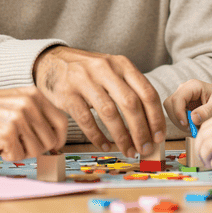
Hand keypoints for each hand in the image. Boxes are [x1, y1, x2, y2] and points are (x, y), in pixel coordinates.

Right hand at [0, 86, 66, 160]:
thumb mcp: (18, 101)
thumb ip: (38, 114)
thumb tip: (57, 138)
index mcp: (35, 95)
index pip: (62, 122)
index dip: (60, 138)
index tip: (54, 145)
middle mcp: (29, 105)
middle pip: (50, 141)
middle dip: (37, 149)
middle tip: (22, 145)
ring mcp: (18, 118)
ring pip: (36, 151)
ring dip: (23, 153)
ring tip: (10, 143)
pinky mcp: (7, 133)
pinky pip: (18, 156)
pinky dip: (9, 156)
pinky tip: (0, 146)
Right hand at [33, 46, 164, 158]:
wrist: (52, 61)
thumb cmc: (88, 71)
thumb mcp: (112, 70)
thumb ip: (130, 89)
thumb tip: (150, 124)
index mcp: (122, 64)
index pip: (147, 92)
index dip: (156, 117)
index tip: (159, 136)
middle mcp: (105, 69)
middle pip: (130, 103)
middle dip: (141, 130)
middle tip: (145, 149)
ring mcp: (84, 80)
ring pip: (109, 113)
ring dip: (122, 137)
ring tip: (128, 151)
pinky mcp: (67, 94)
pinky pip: (86, 120)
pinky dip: (98, 136)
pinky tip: (105, 146)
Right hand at [165, 79, 211, 131]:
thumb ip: (207, 111)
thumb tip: (193, 118)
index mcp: (193, 86)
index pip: (177, 99)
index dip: (178, 113)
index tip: (187, 125)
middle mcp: (184, 89)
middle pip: (169, 104)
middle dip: (178, 119)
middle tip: (190, 129)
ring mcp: (181, 97)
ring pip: (170, 111)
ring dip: (179, 122)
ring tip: (194, 128)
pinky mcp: (181, 105)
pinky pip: (175, 115)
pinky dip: (182, 123)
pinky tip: (193, 126)